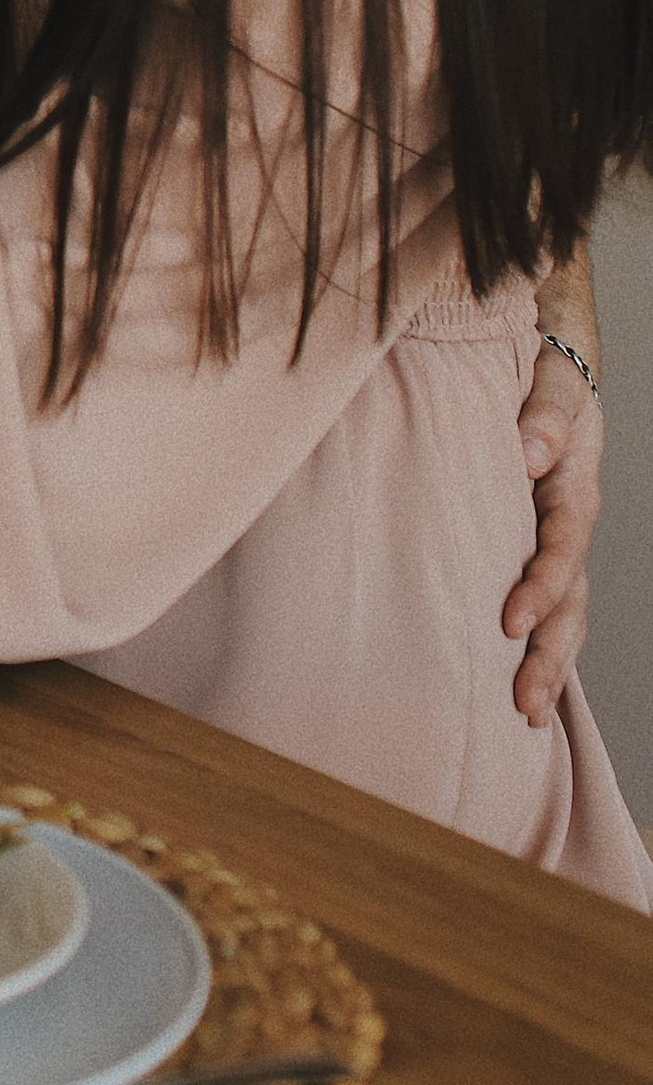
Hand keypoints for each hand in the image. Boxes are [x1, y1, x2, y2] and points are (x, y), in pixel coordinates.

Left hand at [505, 327, 601, 725]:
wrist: (548, 367)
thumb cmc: (543, 373)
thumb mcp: (550, 380)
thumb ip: (543, 412)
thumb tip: (527, 452)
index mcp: (572, 490)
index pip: (561, 548)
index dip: (541, 587)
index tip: (510, 623)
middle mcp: (569, 527)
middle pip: (570, 602)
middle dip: (549, 656)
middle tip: (522, 703)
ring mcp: (555, 545)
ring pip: (564, 617)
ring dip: (548, 668)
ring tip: (525, 717)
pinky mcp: (534, 552)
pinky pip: (545, 608)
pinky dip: (538, 650)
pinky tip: (520, 694)